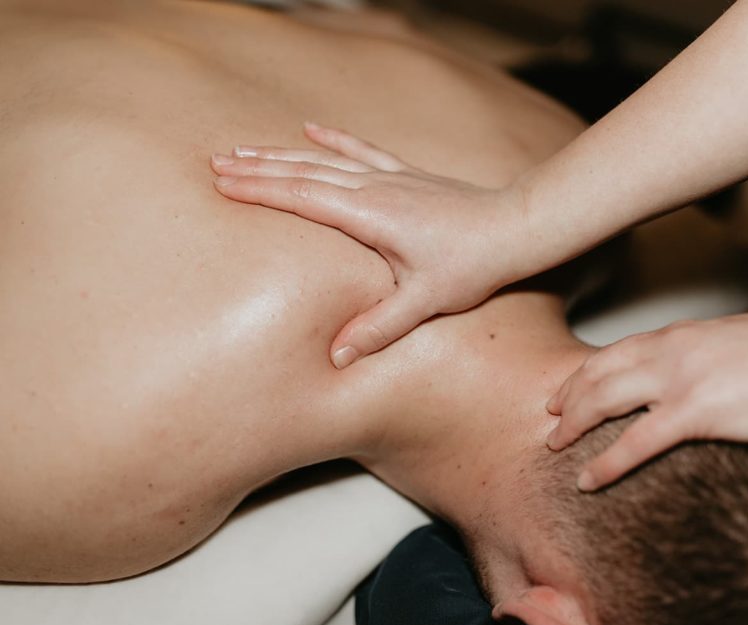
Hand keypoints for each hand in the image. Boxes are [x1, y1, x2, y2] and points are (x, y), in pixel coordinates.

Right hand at [211, 123, 536, 368]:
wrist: (515, 228)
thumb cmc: (474, 265)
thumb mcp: (425, 301)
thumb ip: (379, 327)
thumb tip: (337, 356)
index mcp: (371, 216)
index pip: (303, 198)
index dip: (261, 190)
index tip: (222, 184)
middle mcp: (375, 189)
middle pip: (304, 173)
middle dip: (258, 168)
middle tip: (215, 162)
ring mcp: (390, 178)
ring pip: (325, 160)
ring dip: (282, 154)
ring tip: (244, 148)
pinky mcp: (406, 176)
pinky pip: (361, 151)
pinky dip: (333, 140)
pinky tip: (311, 128)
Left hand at [546, 310, 747, 489]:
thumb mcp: (747, 342)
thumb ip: (713, 355)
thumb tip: (705, 373)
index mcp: (687, 333)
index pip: (620, 350)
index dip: (587, 372)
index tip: (567, 389)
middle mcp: (675, 349)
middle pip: (600, 371)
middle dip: (567, 396)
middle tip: (546, 417)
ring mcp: (683, 379)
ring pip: (605, 400)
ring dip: (573, 425)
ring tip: (553, 447)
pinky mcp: (698, 412)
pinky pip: (635, 442)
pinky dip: (605, 463)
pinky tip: (588, 480)